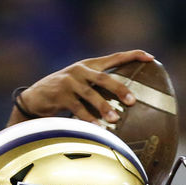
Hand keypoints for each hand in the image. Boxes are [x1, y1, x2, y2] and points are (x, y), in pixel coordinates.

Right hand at [12, 50, 155, 124]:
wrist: (34, 98)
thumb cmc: (63, 93)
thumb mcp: (81, 83)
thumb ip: (98, 86)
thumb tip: (126, 100)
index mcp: (89, 64)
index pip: (115, 57)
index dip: (133, 56)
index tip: (151, 58)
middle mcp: (80, 70)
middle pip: (104, 77)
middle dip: (119, 89)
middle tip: (132, 101)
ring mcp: (69, 81)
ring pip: (91, 94)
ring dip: (104, 107)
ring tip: (115, 120)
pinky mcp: (60, 95)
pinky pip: (77, 108)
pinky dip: (88, 118)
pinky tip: (97, 127)